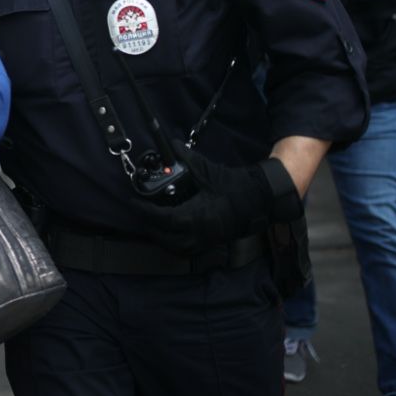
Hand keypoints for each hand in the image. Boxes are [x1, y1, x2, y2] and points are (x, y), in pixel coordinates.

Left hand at [141, 141, 300, 254]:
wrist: (261, 201)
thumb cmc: (235, 187)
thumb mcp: (208, 171)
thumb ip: (187, 159)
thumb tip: (173, 145)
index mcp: (196, 216)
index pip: (162, 218)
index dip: (144, 211)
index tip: (133, 202)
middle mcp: (199, 232)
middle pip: (164, 236)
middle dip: (149, 225)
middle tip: (140, 211)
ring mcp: (205, 240)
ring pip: (174, 247)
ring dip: (160, 237)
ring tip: (151, 222)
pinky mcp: (211, 243)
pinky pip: (186, 249)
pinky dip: (173, 243)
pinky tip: (169, 232)